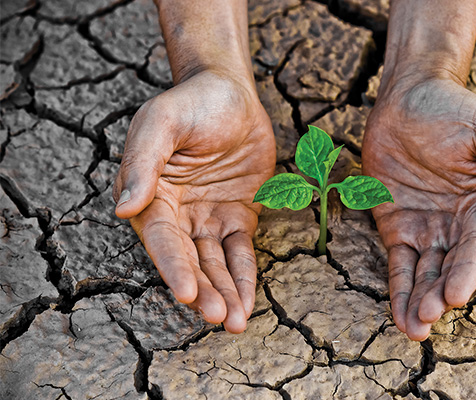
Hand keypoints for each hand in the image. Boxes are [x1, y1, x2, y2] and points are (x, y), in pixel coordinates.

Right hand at [113, 70, 275, 332]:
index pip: (162, 240)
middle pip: (190, 261)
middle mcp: (177, 214)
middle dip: (205, 291)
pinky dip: (244, 277)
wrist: (231, 92)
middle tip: (222, 318)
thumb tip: (123, 209)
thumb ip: (144, 163)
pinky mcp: (237, 217)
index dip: (174, 267)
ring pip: (215, 265)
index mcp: (151, 196)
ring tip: (237, 322)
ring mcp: (207, 218)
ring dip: (226, 293)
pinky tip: (248, 303)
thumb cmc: (191, 102)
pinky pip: (241, 253)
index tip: (187, 293)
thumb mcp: (163, 122)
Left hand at [362, 78, 475, 340]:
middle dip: (440, 295)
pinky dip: (398, 289)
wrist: (409, 96)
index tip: (456, 296)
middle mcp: (458, 224)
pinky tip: (400, 315)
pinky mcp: (396, 226)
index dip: (467, 272)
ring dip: (420, 301)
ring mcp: (426, 228)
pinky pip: (398, 263)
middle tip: (428, 317)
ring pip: (424, 273)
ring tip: (414, 327)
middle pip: (450, 267)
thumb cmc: (456, 110)